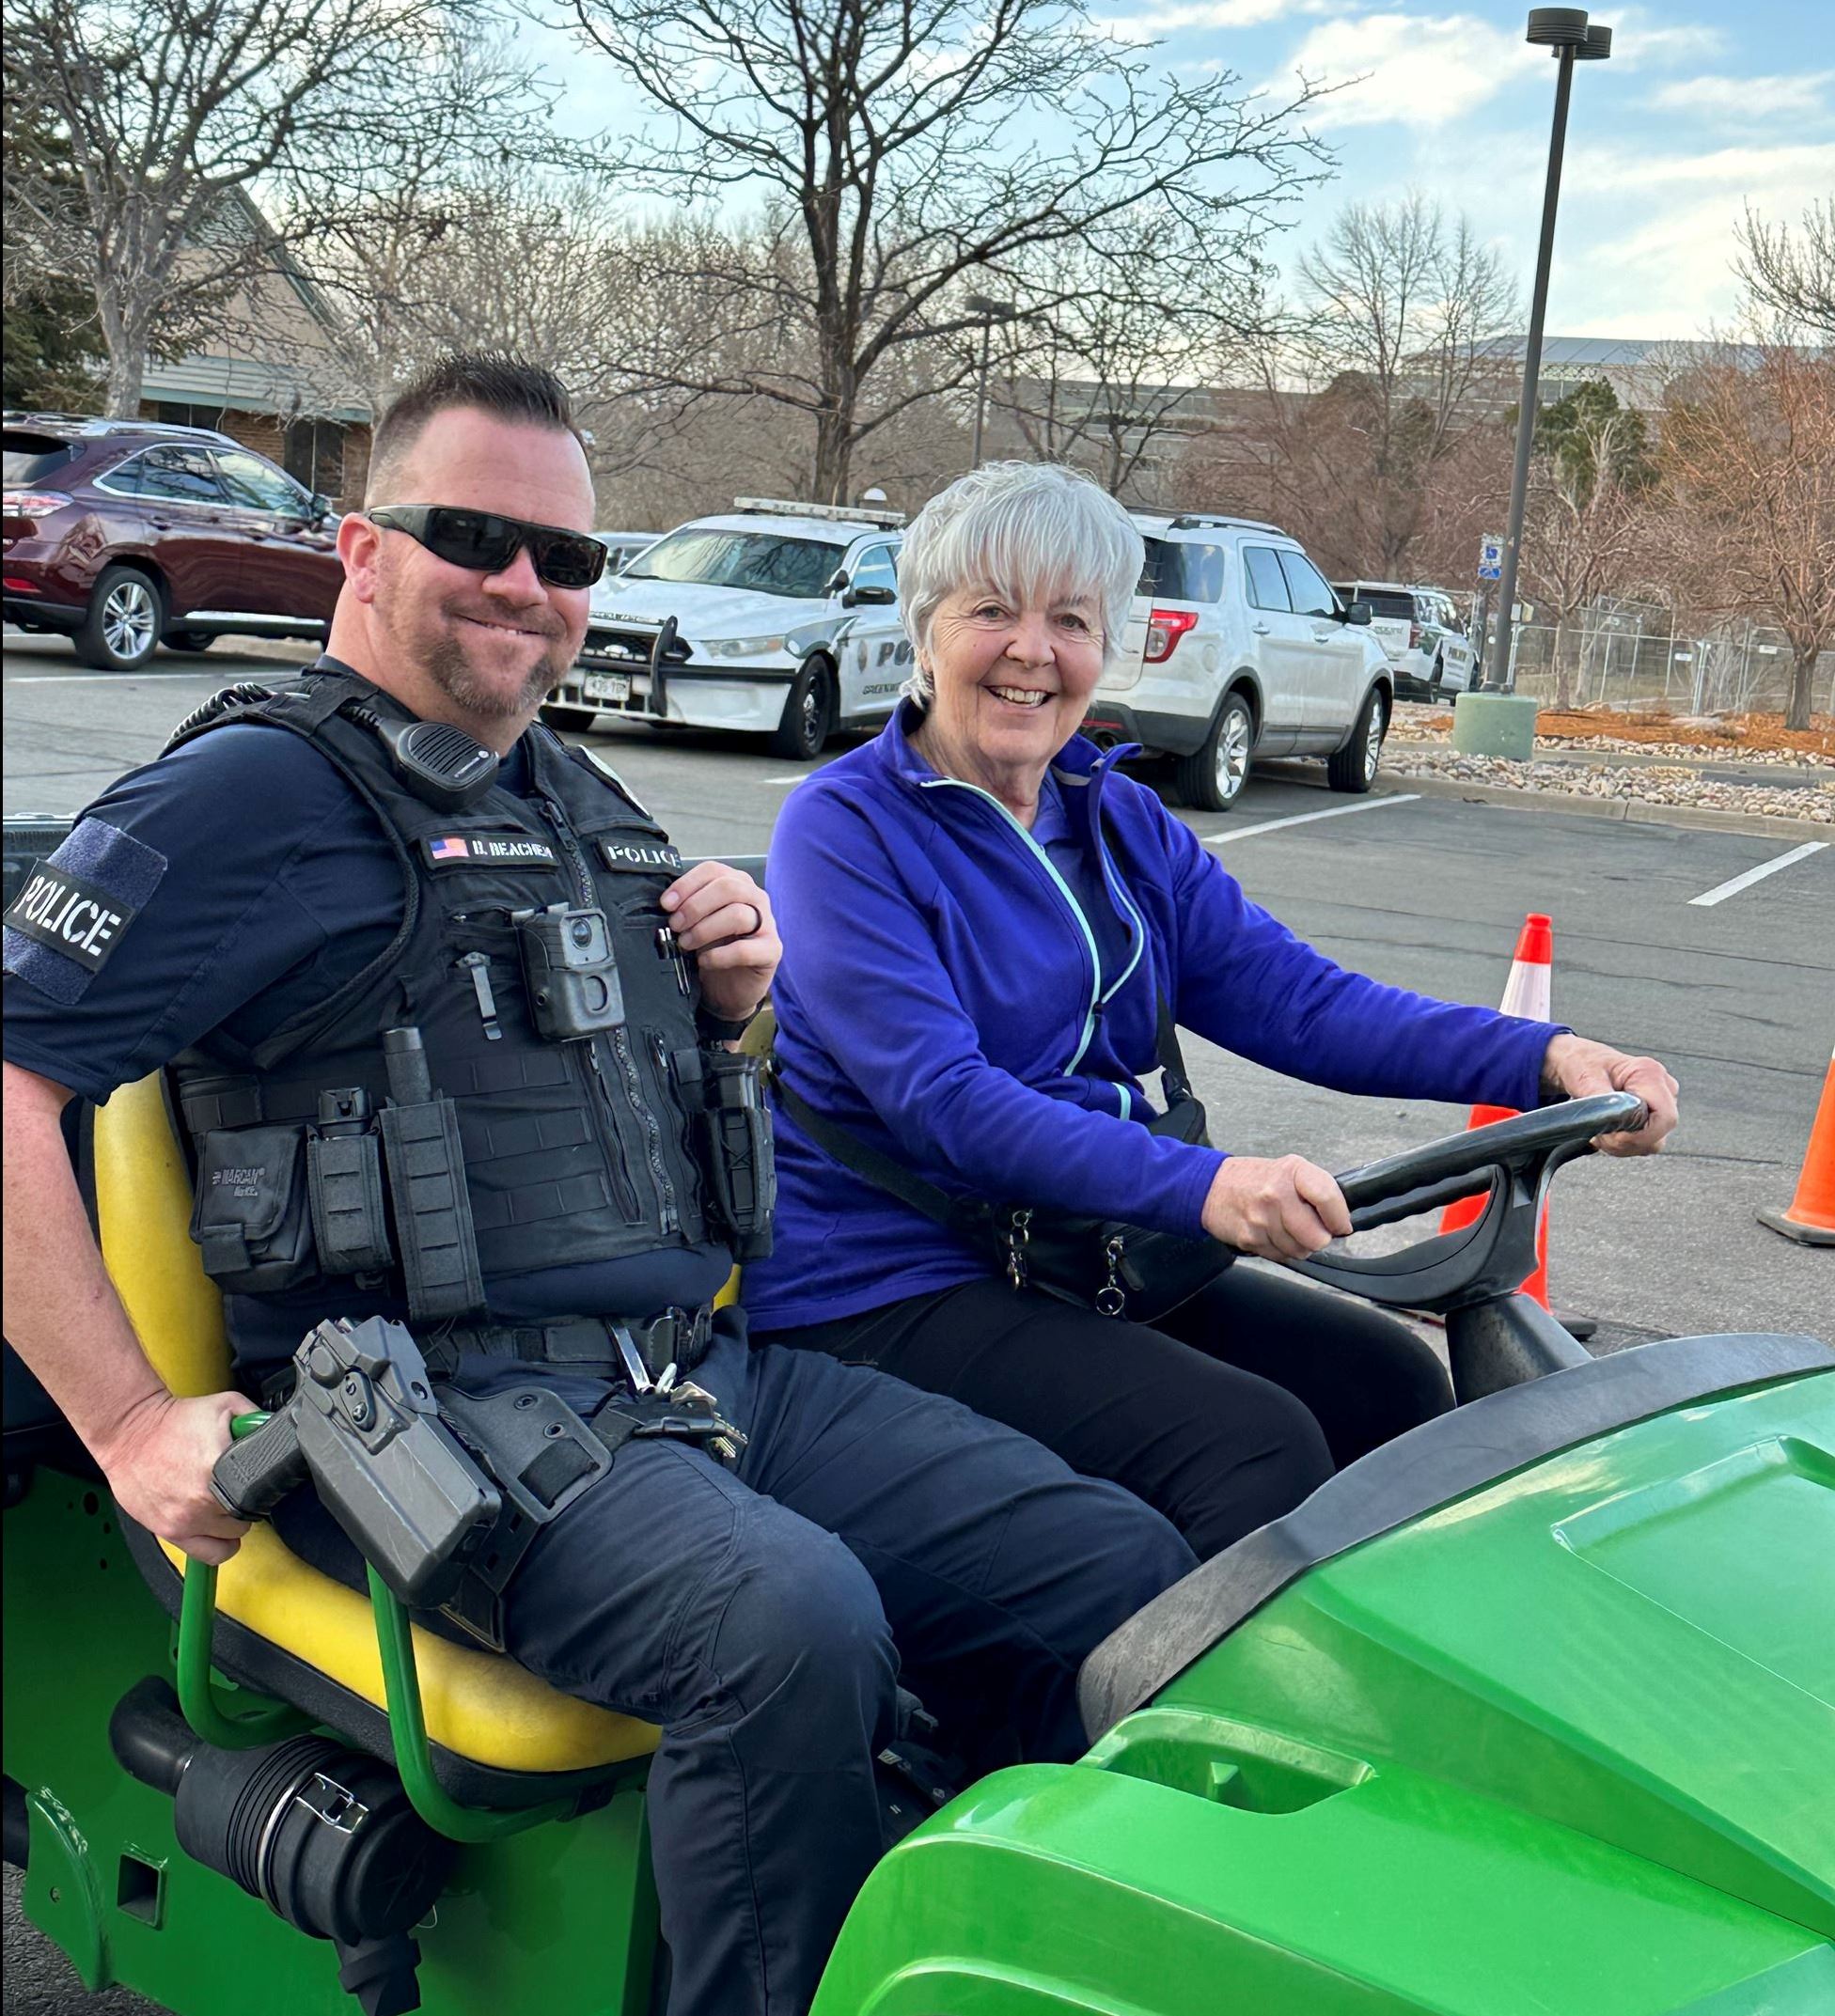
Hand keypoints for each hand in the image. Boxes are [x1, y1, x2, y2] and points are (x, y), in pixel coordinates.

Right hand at [92, 1389, 254, 1564]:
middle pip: (247, 1520)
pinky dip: (215, 1546)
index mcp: (219, 1469)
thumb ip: (258, 1421)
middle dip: (245, 1506)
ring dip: (229, 1526)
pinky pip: (207, 1554)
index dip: (262, 1490)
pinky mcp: (167, 1531)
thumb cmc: (174, 1420)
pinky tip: (212, 1528)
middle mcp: (202, 1500)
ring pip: (229, 1540)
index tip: (255, 1483)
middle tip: (234, 1490)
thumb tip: (277, 1433)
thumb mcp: (227, 1405)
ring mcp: (184, 1519)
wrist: (129, 1431)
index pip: (261, 1497)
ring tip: (221, 1508)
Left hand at [662, 860, 780, 1024]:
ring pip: (738, 914)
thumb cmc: (713, 948)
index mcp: (736, 884)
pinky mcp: (772, 951)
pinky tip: (704, 961)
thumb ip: (686, 908)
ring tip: (686, 944)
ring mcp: (767, 924)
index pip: (713, 870)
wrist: (730, 987)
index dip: (686, 884)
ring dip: (704, 930)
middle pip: (728, 887)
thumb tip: (664, 904)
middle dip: (695, 906)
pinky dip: (718, 956)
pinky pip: (744, 949)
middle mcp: (755, 898)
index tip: (666, 904)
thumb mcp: (697, 923)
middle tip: (676, 925)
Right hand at [1201, 1154, 1351, 1260]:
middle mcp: (1276, 1194)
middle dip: (1318, 1237)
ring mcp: (1261, 1218)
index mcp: (1292, 1172)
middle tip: (1309, 1227)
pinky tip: (1272, 1234)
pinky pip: (1281, 1256)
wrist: (1211, 1187)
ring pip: (1300, 1251)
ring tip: (1286, 1228)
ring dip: (1299, 1245)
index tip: (1340, 1225)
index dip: (1339, 1218)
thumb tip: (1342, 1220)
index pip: (1328, 1198)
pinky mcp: (1250, 1238)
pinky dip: (1281, 1250)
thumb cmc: (1254, 1180)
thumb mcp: (1289, 1170)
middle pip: (1317, 1236)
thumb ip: (1317, 1190)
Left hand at [1539, 1034, 1677, 1155]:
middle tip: (1599, 1134)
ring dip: (1623, 1145)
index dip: (1640, 1135)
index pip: (1665, 1118)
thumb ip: (1601, 1097)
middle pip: (1659, 1135)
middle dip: (1626, 1143)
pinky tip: (1608, 1131)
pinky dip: (1624, 1144)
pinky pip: (1645, 1142)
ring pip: (1652, 1143)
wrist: (1578, 1062)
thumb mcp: (1584, 1077)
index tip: (1612, 1135)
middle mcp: (1663, 1088)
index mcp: (1649, 1074)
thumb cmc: (1582, 1063)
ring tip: (1601, 1130)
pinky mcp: (1655, 1116)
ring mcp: (1662, 1103)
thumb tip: (1612, 1117)